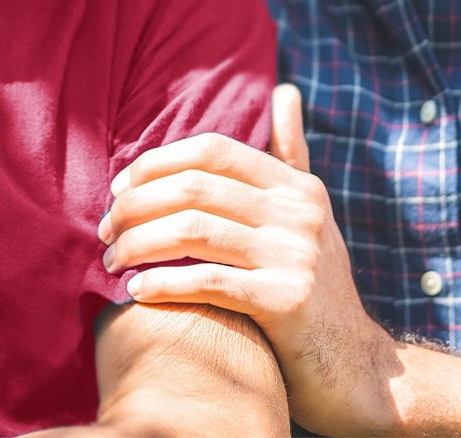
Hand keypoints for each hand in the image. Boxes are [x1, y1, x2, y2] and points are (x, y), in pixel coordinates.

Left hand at [96, 85, 460, 437]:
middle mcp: (299, 214)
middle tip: (103, 230)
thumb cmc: (315, 287)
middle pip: (193, 188)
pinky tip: (135, 291)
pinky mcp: (288, 303)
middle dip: (135, 206)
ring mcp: (296, 257)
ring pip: (192, 232)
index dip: (156, 162)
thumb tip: (285, 91)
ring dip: (137, 244)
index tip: (117, 187)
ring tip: (110, 260)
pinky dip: (163, 284)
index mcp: (298, 188)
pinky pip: (207, 281)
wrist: (357, 369)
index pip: (211, 150)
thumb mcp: (308, 216)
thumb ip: (291, 156)